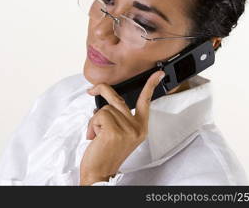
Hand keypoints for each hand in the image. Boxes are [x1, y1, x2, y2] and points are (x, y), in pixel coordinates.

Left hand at [79, 70, 165, 184]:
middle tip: (91, 90)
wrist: (99, 174)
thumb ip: (119, 117)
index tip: (157, 74)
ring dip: (95, 121)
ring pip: (104, 108)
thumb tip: (106, 101)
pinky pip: (98, 116)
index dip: (150, 86)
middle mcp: (137, 128)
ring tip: (97, 136)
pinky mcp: (114, 131)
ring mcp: (127, 129)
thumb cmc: (106, 154)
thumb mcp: (119, 134)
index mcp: (140, 128)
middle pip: (117, 98)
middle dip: (101, 91)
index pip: (145, 102)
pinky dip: (91, 126)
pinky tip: (95, 138)